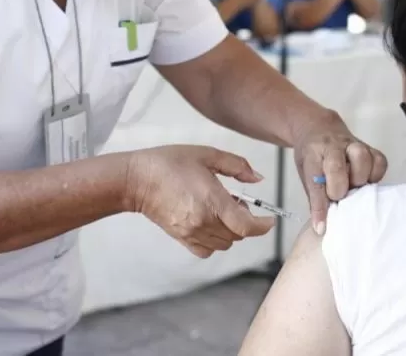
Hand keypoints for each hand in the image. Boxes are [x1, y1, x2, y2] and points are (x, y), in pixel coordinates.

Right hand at [126, 145, 275, 257]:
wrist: (137, 180)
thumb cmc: (169, 163)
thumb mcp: (206, 154)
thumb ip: (236, 165)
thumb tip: (257, 179)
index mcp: (213, 200)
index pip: (247, 227)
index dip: (263, 226)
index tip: (269, 219)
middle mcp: (204, 221)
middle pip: (238, 235)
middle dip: (246, 221)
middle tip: (238, 203)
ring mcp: (192, 233)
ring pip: (225, 243)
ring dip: (231, 230)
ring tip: (222, 210)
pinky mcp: (182, 238)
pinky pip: (207, 250)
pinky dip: (215, 241)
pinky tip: (210, 223)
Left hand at [293, 114, 387, 234]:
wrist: (320, 128)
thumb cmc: (313, 156)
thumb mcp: (306, 173)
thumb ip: (316, 197)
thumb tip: (323, 228)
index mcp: (312, 154)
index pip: (315, 181)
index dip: (319, 206)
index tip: (322, 226)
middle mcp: (333, 146)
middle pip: (337, 166)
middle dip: (339, 187)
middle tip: (339, 198)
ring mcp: (353, 144)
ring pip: (362, 158)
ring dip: (359, 179)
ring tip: (355, 188)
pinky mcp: (370, 148)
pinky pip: (379, 162)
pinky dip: (375, 175)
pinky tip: (367, 182)